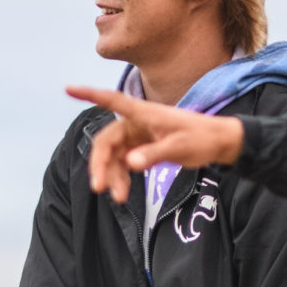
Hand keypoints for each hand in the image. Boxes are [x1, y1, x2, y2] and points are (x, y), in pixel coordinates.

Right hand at [65, 86, 244, 203]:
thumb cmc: (202, 138)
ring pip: (113, 155)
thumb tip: (130, 164)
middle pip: (106, 140)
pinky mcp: (142, 148)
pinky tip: (123, 192)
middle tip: (98, 187)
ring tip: (119, 198)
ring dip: (111, 175)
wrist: (218, 143)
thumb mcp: (180, 147)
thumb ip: (154, 155)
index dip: (89, 94)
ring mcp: (137, 136)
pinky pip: (123, 163)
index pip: (112, 100)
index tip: (68, 88)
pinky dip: (121, 177)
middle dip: (99, 163)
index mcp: (144, 113)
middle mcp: (136, 122)